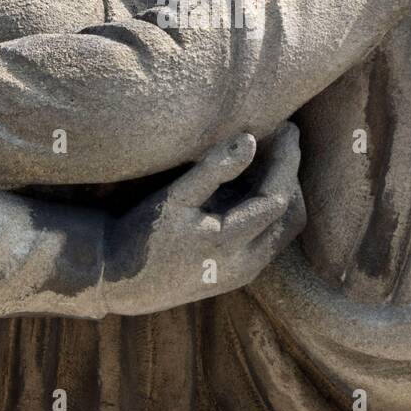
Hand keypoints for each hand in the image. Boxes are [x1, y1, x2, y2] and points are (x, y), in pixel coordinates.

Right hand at [102, 123, 305, 314]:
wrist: (119, 281)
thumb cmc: (142, 235)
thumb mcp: (173, 198)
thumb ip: (213, 170)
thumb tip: (250, 140)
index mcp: (229, 244)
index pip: (276, 198)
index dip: (285, 161)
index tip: (286, 128)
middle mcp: (245, 265)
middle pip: (291, 215)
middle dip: (290, 175)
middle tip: (282, 138)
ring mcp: (244, 272)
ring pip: (283, 229)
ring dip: (282, 191)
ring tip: (268, 155)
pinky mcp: (238, 274)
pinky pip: (269, 238)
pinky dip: (269, 208)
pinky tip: (252, 182)